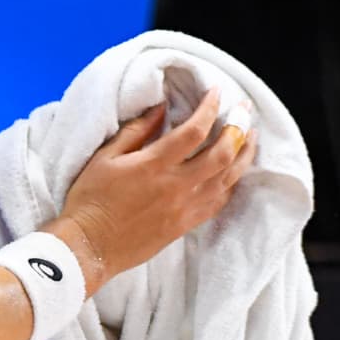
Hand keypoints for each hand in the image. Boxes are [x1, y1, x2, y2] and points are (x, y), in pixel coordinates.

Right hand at [45, 88, 257, 293]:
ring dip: (243, 155)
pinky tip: (235, 172)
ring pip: (227, 179)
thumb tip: (162, 109)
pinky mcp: (185, 225)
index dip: (210, 108)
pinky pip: (218, 202)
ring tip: (250, 136)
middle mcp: (176, 186)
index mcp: (154, 165)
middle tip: (244, 110)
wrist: (89, 247)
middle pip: (222, 155)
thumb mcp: (106, 157)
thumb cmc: (90, 200)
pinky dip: (231, 184)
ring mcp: (184, 208)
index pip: (194, 131)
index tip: (217, 92)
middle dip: (237, 128)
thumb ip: (136, 131)